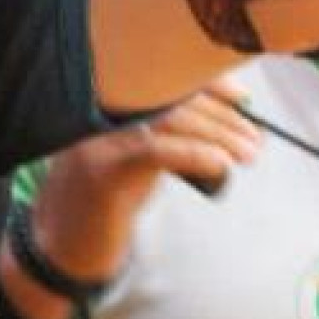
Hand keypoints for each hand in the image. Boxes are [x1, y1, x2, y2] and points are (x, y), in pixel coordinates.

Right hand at [9, 82, 259, 318]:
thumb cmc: (108, 198)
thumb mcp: (139, 152)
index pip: (164, 73)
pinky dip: (195, 154)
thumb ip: (170, 129)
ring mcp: (96, 134)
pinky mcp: (102, 168)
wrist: (63, 246)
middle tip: (254, 137)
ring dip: (218, 135)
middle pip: (172, 95)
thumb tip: (231, 118)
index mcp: (107, 96)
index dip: (207, 80)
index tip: (242, 98)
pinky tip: (220, 165)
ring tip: (248, 154)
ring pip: (170, 120)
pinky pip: (156, 151)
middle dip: (221, 116)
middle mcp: (98, 106)